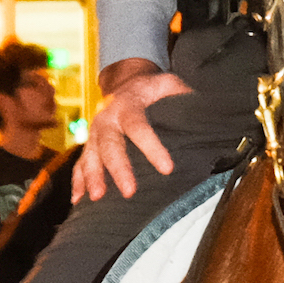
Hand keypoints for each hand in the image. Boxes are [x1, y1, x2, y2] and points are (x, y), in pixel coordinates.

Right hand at [74, 59, 188, 201]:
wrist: (124, 82)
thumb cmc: (151, 88)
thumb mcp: (168, 83)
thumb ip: (182, 95)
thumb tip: (205, 112)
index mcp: (128, 103)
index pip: (138, 126)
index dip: (152, 147)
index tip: (167, 168)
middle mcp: (107, 117)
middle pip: (110, 144)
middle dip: (118, 168)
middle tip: (129, 191)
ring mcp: (95, 131)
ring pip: (91, 154)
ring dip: (93, 176)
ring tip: (98, 197)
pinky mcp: (90, 143)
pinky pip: (80, 162)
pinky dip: (78, 180)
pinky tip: (79, 200)